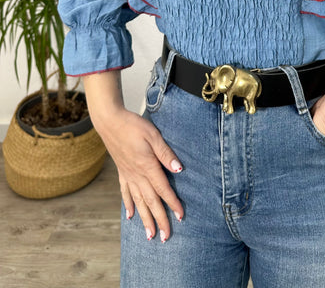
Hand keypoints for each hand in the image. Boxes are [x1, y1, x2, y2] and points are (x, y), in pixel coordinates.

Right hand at [94, 108, 183, 242]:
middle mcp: (137, 175)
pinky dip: (128, 205)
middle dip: (159, 219)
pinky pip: (125, 193)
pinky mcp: (121, 172)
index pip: (162, 189)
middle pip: (150, 201)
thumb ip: (165, 153)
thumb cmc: (133, 125)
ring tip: (149, 235)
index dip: (172, 203)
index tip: (180, 216)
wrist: (110, 122)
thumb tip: (178, 169)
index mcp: (147, 166)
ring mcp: (127, 175)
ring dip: (145, 219)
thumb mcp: (153, 135)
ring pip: (138, 202)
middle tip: (165, 237)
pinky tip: (130, 216)